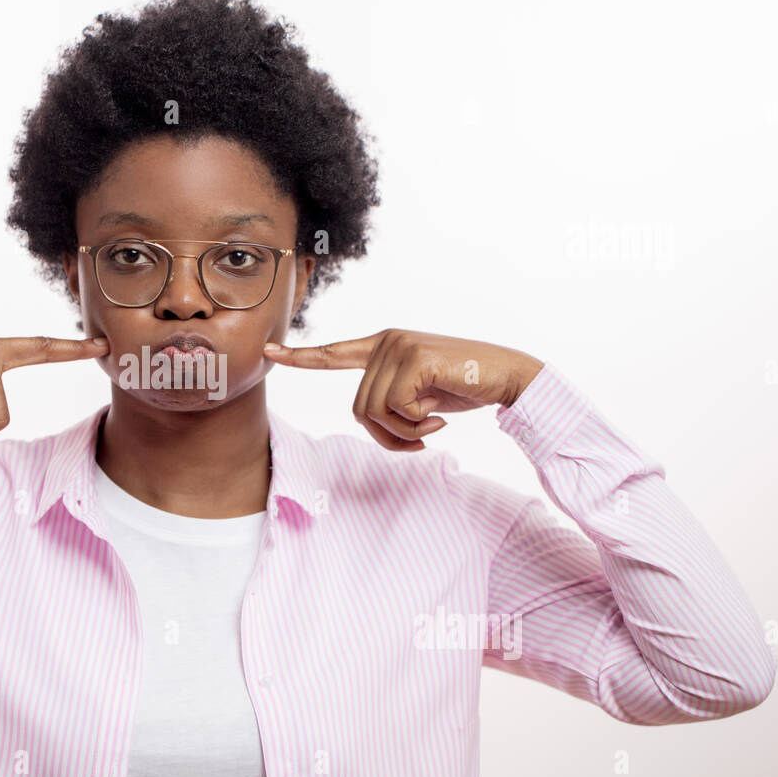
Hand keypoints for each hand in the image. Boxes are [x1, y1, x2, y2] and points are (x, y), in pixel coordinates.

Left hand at [262, 329, 543, 451]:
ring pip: (374, 412)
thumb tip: (372, 418)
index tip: (269, 352)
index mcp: (382, 348)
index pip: (333, 354)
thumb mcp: (419, 397)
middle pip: (359, 409)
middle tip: (423, 433)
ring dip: (406, 430)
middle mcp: (385, 342)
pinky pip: (396, 409)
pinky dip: (419, 423)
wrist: (509, 376)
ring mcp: (399, 347)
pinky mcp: (414, 358)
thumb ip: (390, 401)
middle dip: (389, 434)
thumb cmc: (464, 388)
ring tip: (434, 421)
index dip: (301, 357)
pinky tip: (442, 414)